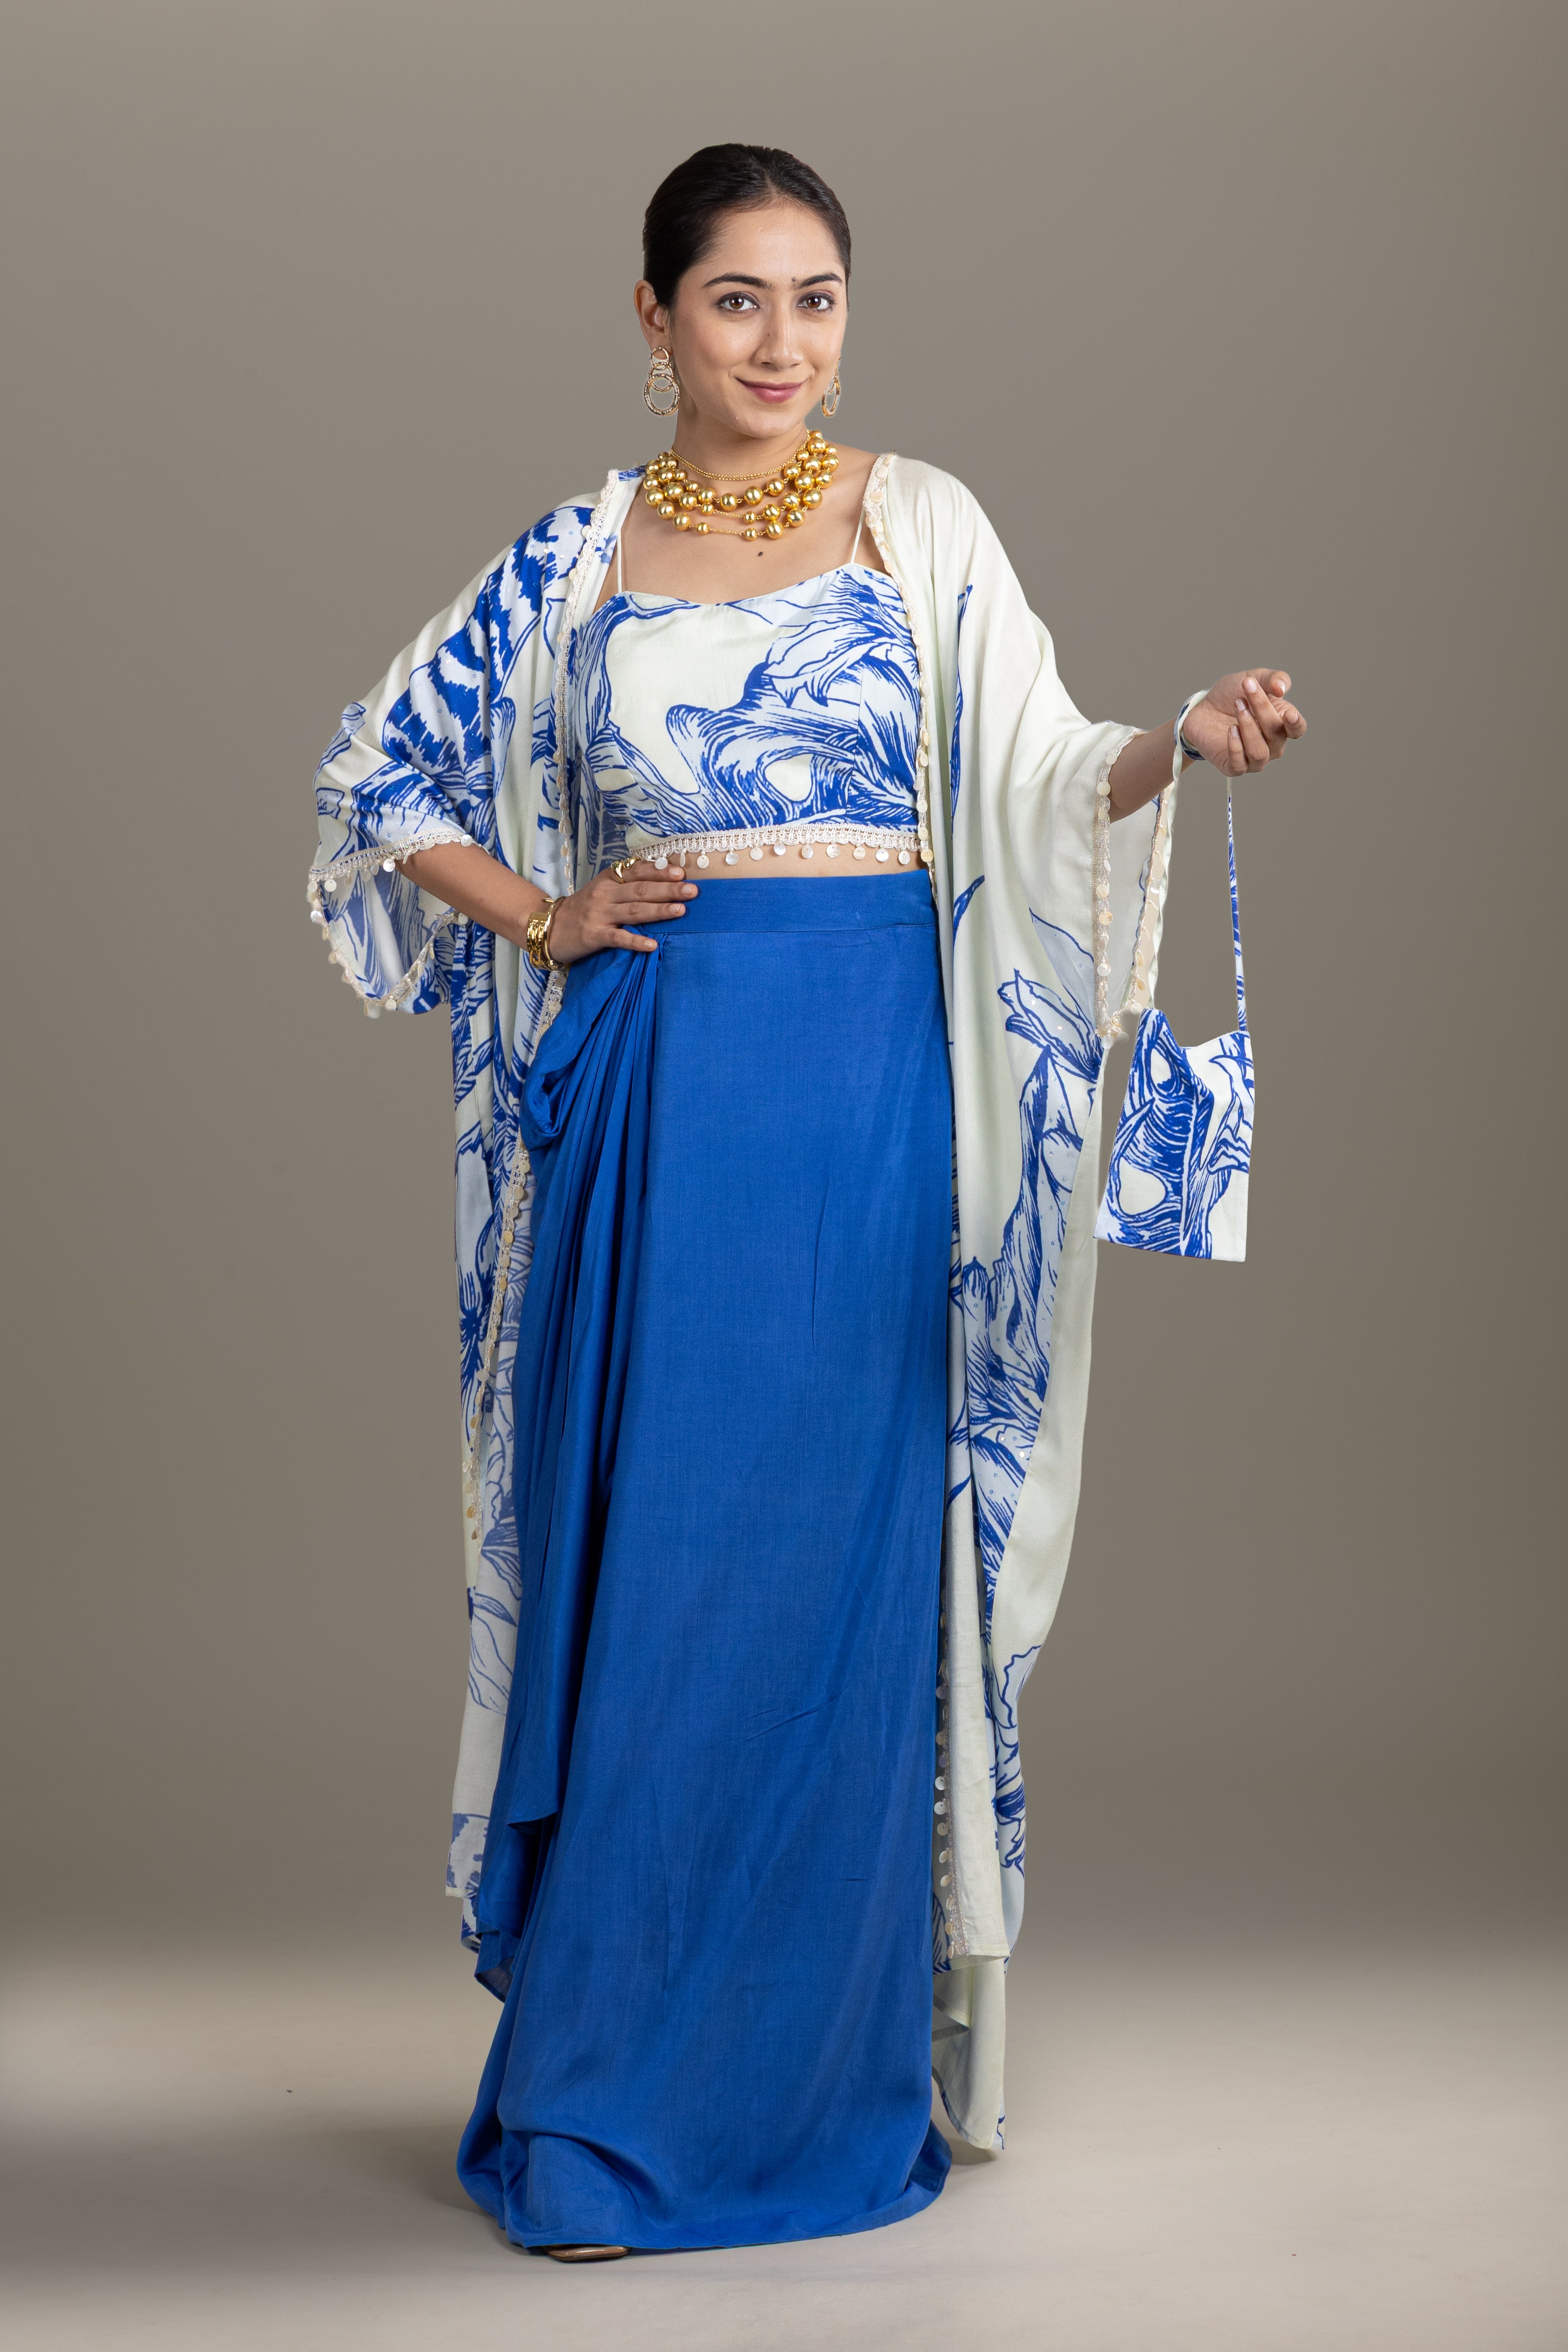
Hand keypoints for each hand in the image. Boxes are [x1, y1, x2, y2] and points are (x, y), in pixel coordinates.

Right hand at [547, 859, 697, 962]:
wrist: (551, 927)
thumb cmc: (584, 909)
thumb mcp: (604, 889)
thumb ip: (628, 885)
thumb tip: (664, 880)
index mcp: (609, 879)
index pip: (638, 872)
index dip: (660, 872)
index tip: (682, 873)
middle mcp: (605, 894)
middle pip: (641, 890)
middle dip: (668, 890)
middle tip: (692, 891)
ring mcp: (599, 914)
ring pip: (633, 911)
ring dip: (659, 910)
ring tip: (680, 911)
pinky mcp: (594, 935)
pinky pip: (618, 938)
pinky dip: (636, 941)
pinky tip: (652, 945)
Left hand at [1182, 672, 1305, 774]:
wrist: (1202, 708)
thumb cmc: (1232, 694)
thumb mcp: (1253, 678)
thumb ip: (1273, 679)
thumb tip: (1282, 688)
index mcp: (1282, 724)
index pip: (1297, 729)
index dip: (1296, 724)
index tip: (1289, 714)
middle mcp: (1272, 745)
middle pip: (1276, 734)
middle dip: (1261, 711)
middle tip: (1242, 696)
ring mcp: (1254, 759)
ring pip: (1259, 752)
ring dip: (1248, 728)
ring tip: (1237, 707)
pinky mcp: (1233, 767)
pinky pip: (1239, 764)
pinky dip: (1235, 747)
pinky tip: (1230, 730)